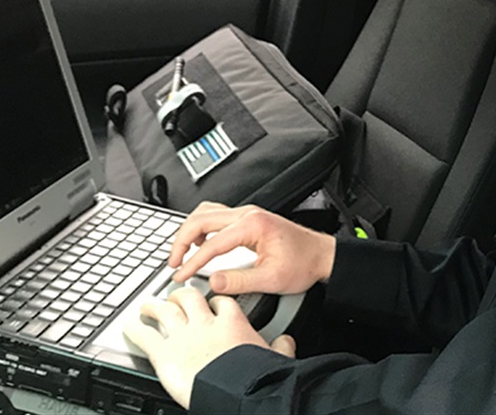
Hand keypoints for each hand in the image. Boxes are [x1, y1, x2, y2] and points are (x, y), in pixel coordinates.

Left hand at [123, 287, 295, 408]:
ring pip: (164, 310)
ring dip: (153, 306)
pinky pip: (145, 336)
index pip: (221, 302)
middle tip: (175, 297)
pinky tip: (130, 328)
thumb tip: (287, 343)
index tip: (212, 304)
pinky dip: (136, 330)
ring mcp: (183, 336)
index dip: (214, 302)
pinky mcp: (164, 353)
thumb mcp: (276, 358)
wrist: (238, 390)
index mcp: (232, 322)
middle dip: (180, 295)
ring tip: (148, 306)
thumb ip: (280, 347)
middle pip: (189, 298)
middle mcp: (205, 323)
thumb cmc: (256, 376)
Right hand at [169, 201, 336, 294]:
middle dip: (181, 241)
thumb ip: (240, 281)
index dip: (191, 261)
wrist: (321, 255)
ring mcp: (248, 213)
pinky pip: (216, 215)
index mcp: (253, 225)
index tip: (180, 275)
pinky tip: (200, 242)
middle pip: (201, 219)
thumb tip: (213, 282)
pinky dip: (201, 226)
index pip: (212, 243)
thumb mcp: (272, 279)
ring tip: (181, 252)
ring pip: (206, 213)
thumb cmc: (304, 263)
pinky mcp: (248, 218)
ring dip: (189, 230)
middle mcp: (248, 214)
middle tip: (173, 262)